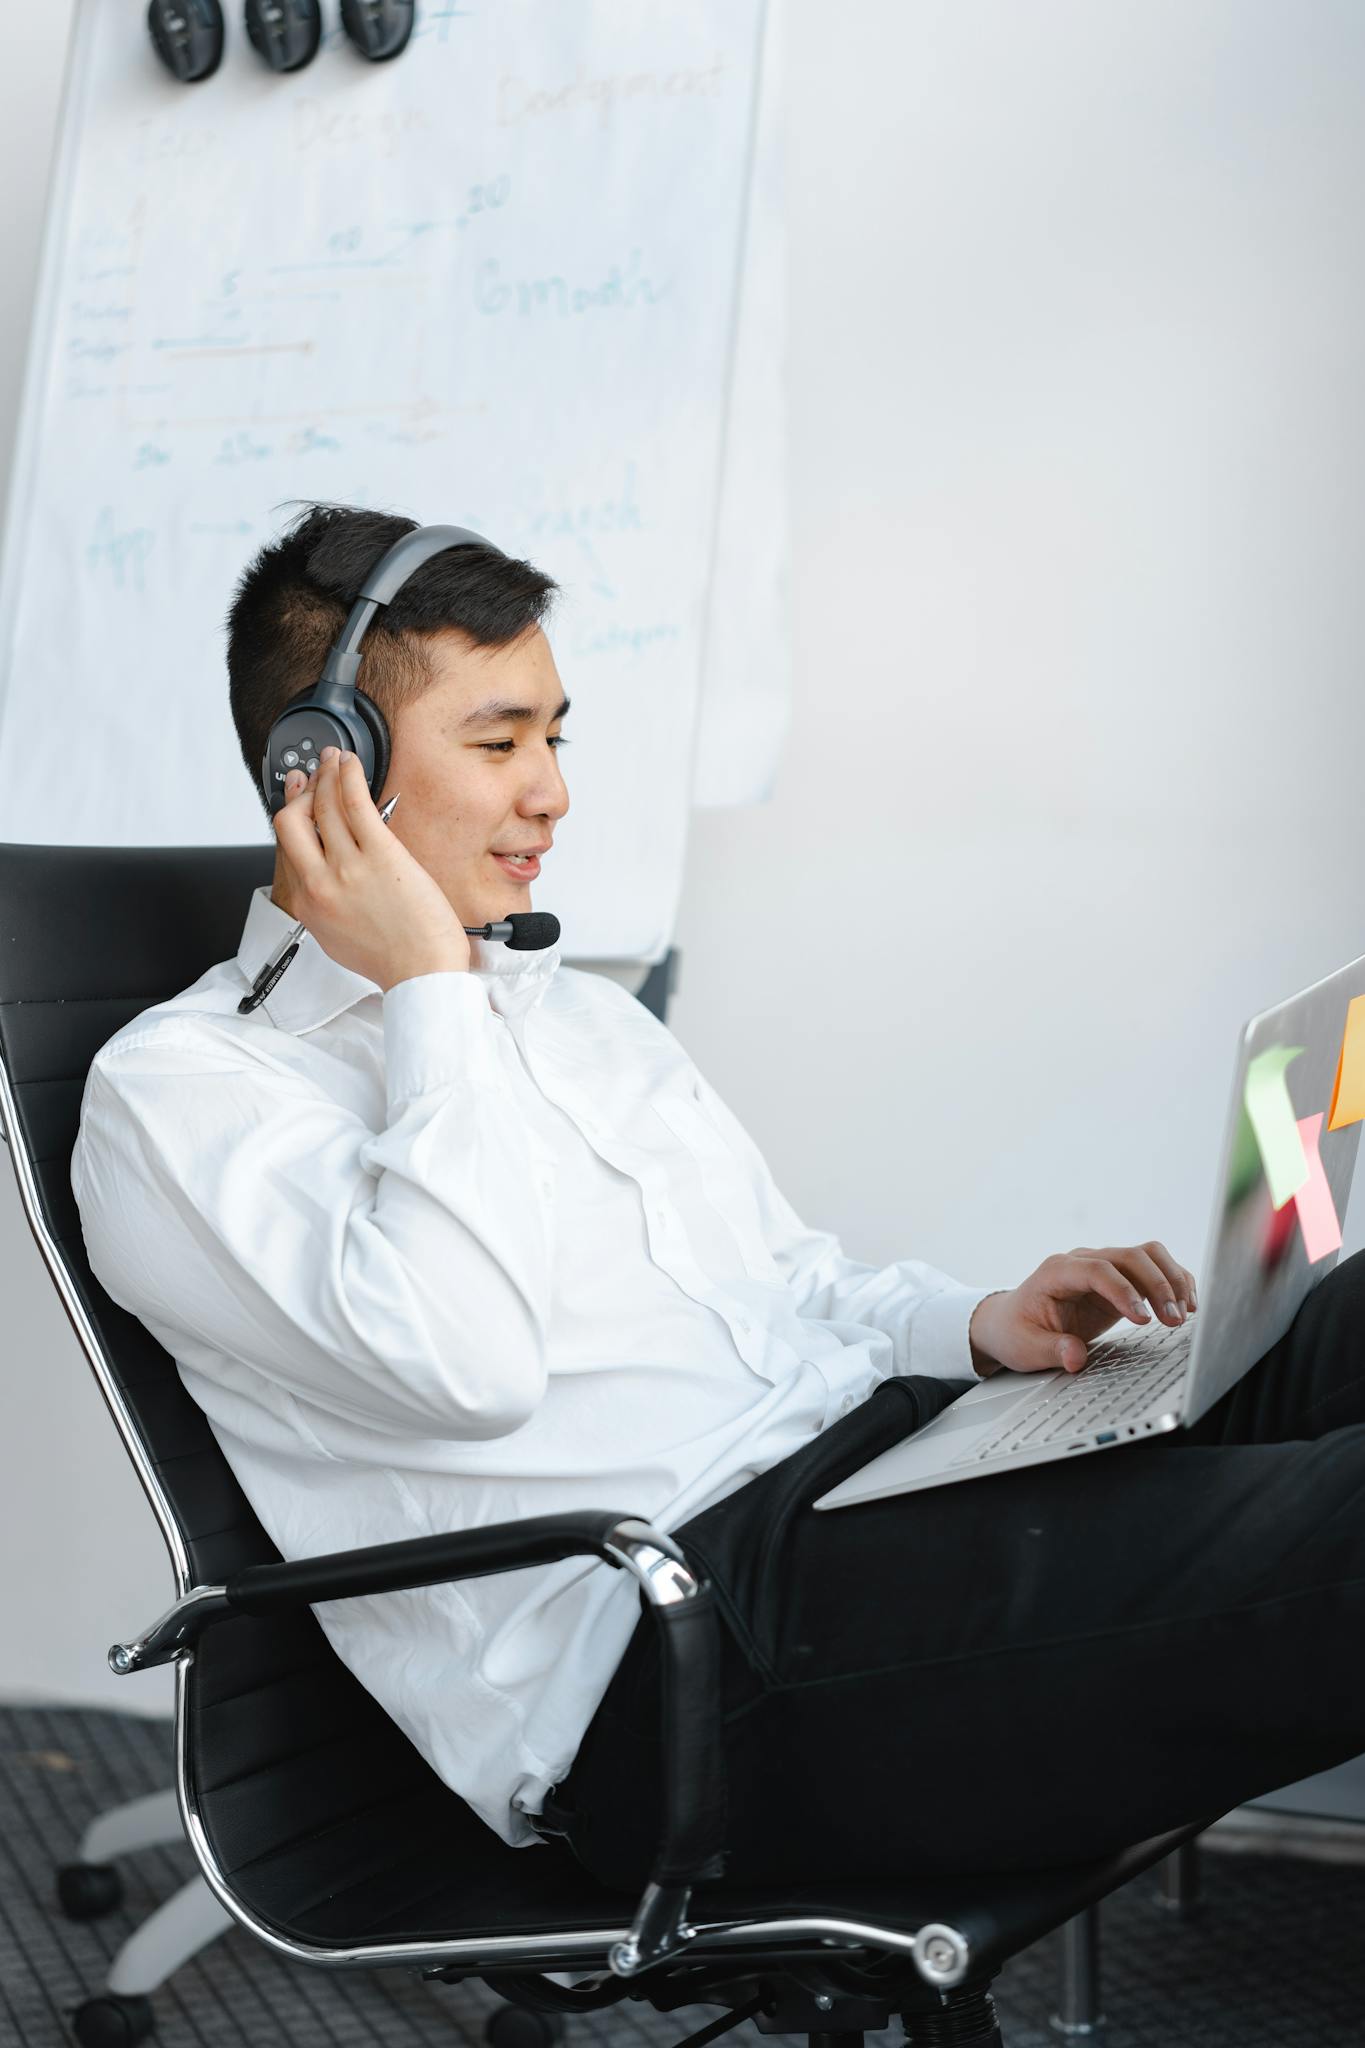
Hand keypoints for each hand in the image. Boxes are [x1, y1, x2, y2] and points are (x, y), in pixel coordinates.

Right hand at [274, 746, 470, 989]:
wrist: (422, 972)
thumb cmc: (393, 960)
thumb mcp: (339, 938)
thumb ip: (326, 907)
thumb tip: (328, 881)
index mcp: (309, 904)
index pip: (289, 849)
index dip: (293, 818)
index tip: (297, 802)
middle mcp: (321, 882)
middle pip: (290, 822)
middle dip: (301, 794)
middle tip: (313, 779)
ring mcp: (348, 866)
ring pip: (323, 806)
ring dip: (326, 775)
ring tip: (334, 760)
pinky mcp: (380, 854)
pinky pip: (355, 803)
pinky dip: (348, 776)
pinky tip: (351, 764)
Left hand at [968, 1241, 1198, 1376]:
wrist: (1012, 1321)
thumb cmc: (1017, 1331)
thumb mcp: (1025, 1347)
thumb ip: (1051, 1350)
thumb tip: (1075, 1356)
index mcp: (1056, 1272)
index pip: (1096, 1270)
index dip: (1123, 1291)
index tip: (1142, 1319)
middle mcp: (1082, 1261)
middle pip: (1130, 1256)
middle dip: (1157, 1286)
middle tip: (1174, 1320)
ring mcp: (1103, 1266)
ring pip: (1147, 1255)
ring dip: (1171, 1280)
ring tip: (1185, 1313)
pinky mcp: (1120, 1279)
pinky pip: (1153, 1268)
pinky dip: (1174, 1281)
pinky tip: (1186, 1304)